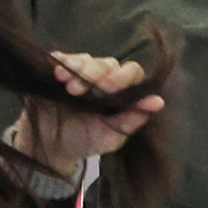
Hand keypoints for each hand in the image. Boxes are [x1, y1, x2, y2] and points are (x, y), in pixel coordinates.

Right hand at [17, 50, 161, 173]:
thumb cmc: (83, 143)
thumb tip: (158, 102)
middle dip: (96, 74)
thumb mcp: (110, 137)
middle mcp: (101, 80)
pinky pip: (60, 58)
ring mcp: (78, 75)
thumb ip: (132, 120)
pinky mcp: (54, 72)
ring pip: (85, 59)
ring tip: (70, 87)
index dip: (123, 77)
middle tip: (82, 91)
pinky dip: (61, 63)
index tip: (108, 89)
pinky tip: (58, 74)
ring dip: (79, 69)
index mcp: (118, 93)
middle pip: (107, 63)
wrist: (49, 149)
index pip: (131, 72)